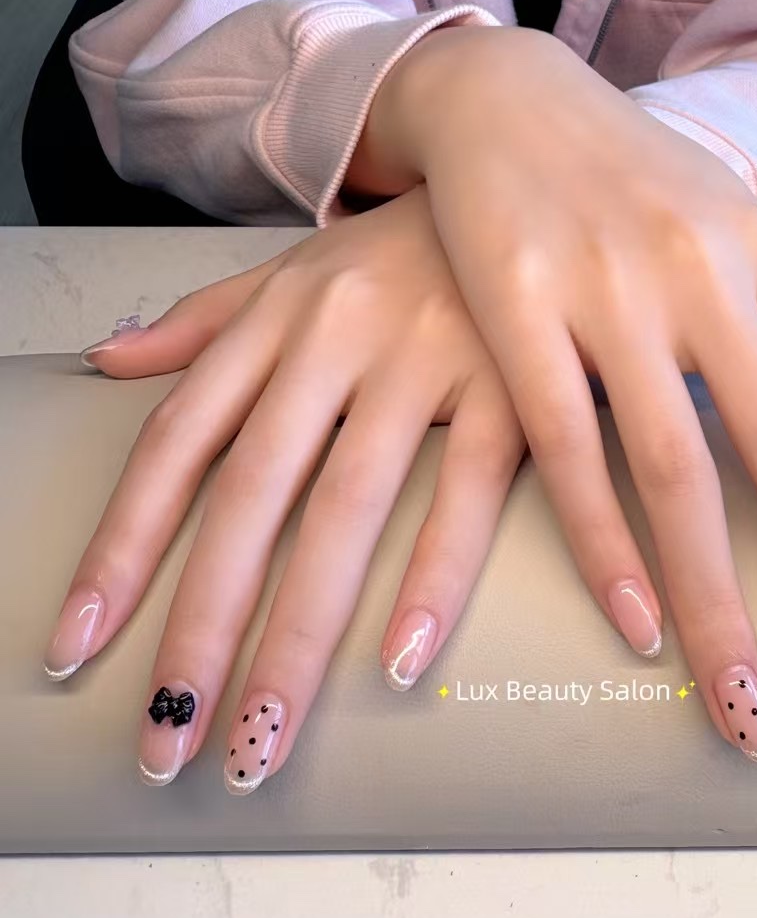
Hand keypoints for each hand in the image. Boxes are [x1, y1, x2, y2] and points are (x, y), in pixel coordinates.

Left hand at [43, 188, 524, 792]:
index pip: (178, 444)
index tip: (80, 645)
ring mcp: (422, 362)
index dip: (122, 548)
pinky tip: (399, 661)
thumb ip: (203, 322)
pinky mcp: (509, 385)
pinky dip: (434, 576)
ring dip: (299, 634)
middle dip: (201, 627)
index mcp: (275, 320)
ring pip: (345, 509)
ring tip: (261, 741)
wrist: (514, 175)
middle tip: (168, 742)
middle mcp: (333, 341)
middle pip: (250, 499)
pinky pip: (469, 490)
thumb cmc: (401, 248)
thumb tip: (112, 362)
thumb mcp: (291, 270)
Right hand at [354, 26, 756, 759]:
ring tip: (748, 709)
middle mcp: (704, 277)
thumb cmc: (623, 172)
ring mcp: (609, 293)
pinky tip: (636, 625)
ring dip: (720, 602)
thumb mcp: (731, 223)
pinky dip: (602, 542)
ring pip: (678, 471)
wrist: (503, 94)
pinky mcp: (517, 309)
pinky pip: (567, 445)